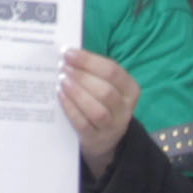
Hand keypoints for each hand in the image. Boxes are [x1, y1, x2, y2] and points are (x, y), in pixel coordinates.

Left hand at [58, 47, 140, 168]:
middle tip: (63, 68)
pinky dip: (71, 109)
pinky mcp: (96, 139)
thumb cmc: (103, 103)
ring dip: (77, 93)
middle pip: (106, 91)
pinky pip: (83, 124)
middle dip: (82, 77)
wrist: (105, 139)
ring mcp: (112, 126)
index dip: (89, 61)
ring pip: (97, 110)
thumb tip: (69, 55)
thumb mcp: (107, 86)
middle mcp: (125, 109)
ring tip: (62, 81)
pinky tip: (61, 97)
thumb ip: (93, 71)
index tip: (69, 53)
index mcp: (130, 89)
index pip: (113, 71)